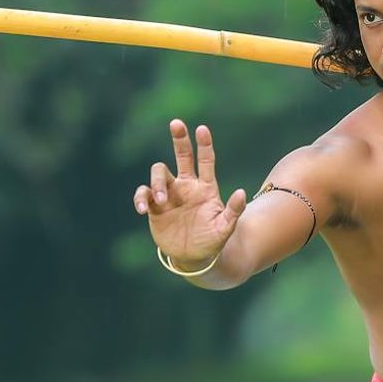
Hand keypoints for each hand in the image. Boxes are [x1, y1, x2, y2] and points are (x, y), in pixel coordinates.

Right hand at [133, 119, 247, 266]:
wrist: (193, 258)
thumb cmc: (212, 241)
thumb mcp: (225, 228)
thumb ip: (233, 211)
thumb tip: (241, 192)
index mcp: (206, 188)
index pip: (206, 161)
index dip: (204, 144)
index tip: (202, 129)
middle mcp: (187, 186)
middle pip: (182, 155)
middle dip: (180, 139)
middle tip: (177, 123)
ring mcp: (169, 194)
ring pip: (159, 173)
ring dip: (158, 182)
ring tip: (162, 201)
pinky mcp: (153, 206)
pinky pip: (143, 193)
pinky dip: (141, 197)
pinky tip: (142, 208)